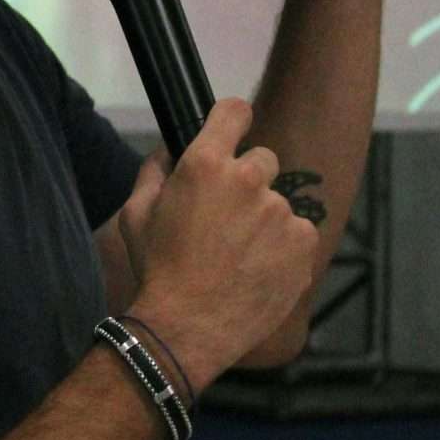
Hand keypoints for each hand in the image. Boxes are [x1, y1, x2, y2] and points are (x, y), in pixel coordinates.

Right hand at [115, 98, 319, 386]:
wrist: (188, 329)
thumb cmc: (157, 269)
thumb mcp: (135, 215)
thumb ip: (154, 172)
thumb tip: (168, 152)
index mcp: (206, 164)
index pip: (234, 111)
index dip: (232, 120)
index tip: (231, 133)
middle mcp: (250, 179)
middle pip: (262, 159)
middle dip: (247, 181)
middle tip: (227, 218)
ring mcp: (282, 212)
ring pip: (279, 203)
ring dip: (265, 220)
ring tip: (240, 256)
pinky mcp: (304, 244)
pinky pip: (298, 234)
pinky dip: (283, 248)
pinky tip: (258, 271)